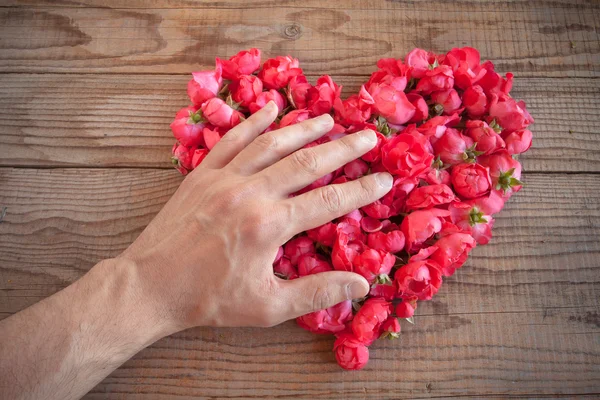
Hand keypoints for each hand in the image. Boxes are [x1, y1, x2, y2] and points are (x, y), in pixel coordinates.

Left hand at [120, 101, 392, 331]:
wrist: (150, 286)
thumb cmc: (209, 300)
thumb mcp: (267, 307)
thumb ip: (316, 292)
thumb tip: (361, 284)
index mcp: (270, 226)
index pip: (329, 200)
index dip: (361, 190)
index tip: (385, 179)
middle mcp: (250, 193)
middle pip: (305, 162)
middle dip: (342, 148)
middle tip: (367, 137)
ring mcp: (223, 179)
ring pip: (271, 144)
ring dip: (303, 129)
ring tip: (328, 119)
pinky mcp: (202, 174)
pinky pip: (232, 140)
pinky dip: (254, 123)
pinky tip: (271, 110)